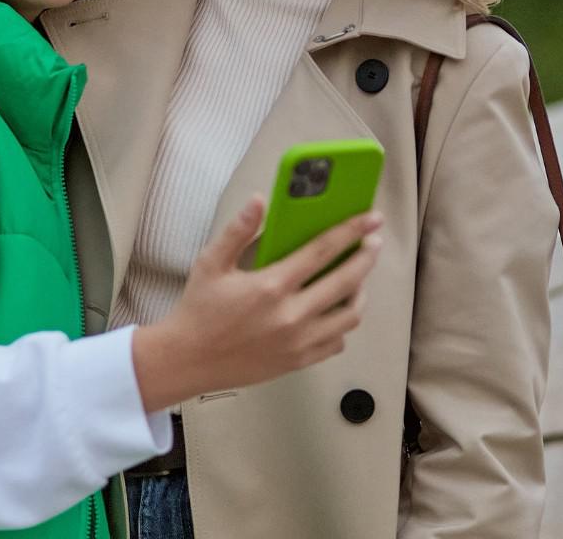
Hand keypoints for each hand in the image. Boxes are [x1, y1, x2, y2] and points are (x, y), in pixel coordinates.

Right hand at [131, 196, 382, 411]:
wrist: (188, 360)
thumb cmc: (199, 307)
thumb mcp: (211, 262)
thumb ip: (238, 230)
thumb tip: (260, 200)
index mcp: (272, 286)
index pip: (323, 251)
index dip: (351, 230)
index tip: (371, 218)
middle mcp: (292, 315)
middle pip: (347, 281)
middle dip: (366, 257)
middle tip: (373, 241)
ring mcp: (299, 342)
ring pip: (350, 316)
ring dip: (360, 292)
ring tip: (357, 276)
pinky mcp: (299, 362)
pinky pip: (337, 341)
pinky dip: (343, 323)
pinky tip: (336, 309)